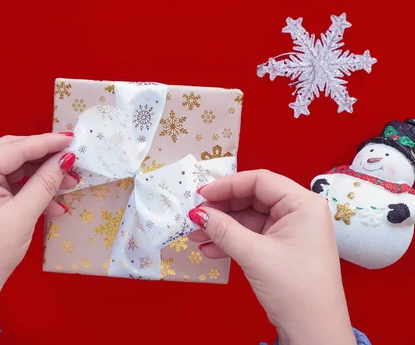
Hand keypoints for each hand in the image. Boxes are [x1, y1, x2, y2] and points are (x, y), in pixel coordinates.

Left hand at [0, 133, 76, 329]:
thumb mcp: (22, 215)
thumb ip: (45, 182)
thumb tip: (66, 158)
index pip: (15, 148)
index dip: (47, 143)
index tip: (72, 139)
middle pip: (12, 153)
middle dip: (45, 159)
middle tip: (73, 161)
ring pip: (13, 167)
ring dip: (41, 176)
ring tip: (69, 184)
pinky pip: (8, 183)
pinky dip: (30, 189)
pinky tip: (53, 204)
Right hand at [188, 170, 355, 344]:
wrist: (314, 331)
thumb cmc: (296, 290)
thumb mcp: (255, 255)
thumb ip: (223, 229)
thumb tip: (197, 213)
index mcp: (303, 204)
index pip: (260, 181)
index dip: (227, 185)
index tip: (201, 195)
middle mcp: (299, 212)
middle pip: (252, 197)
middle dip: (222, 208)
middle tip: (196, 216)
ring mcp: (291, 230)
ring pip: (248, 217)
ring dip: (222, 226)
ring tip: (196, 236)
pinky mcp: (282, 247)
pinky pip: (251, 235)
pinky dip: (231, 240)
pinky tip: (210, 249)